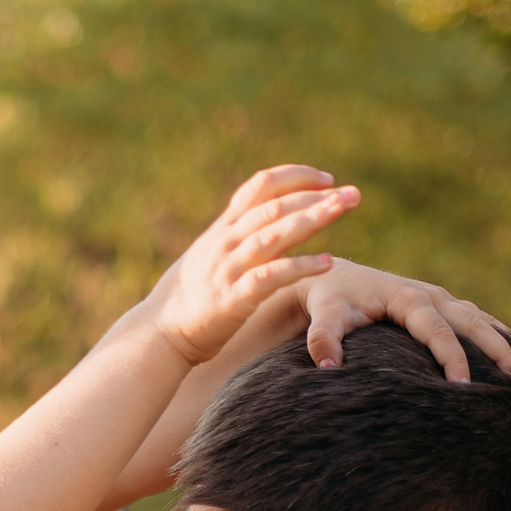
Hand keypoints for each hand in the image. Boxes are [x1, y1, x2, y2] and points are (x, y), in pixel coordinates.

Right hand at [146, 166, 360, 365]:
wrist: (157, 333)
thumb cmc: (185, 299)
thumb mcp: (206, 256)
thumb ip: (233, 237)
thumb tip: (260, 222)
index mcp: (222, 228)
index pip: (260, 186)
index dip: (295, 176)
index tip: (325, 178)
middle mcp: (226, 242)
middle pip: (275, 206)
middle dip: (316, 196)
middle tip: (353, 194)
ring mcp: (228, 268)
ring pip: (275, 234)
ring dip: (313, 218)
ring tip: (344, 209)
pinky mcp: (233, 298)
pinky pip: (271, 276)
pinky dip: (300, 267)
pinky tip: (327, 263)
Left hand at [292, 262, 510, 380]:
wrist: (335, 278)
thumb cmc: (330, 300)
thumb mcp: (324, 317)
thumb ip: (323, 338)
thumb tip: (329, 368)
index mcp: (407, 297)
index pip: (437, 330)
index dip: (452, 356)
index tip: (462, 385)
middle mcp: (430, 295)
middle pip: (472, 321)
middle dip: (496, 349)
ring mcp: (439, 299)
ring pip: (479, 320)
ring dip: (503, 342)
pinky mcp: (441, 306)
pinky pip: (475, 320)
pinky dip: (494, 336)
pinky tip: (509, 359)